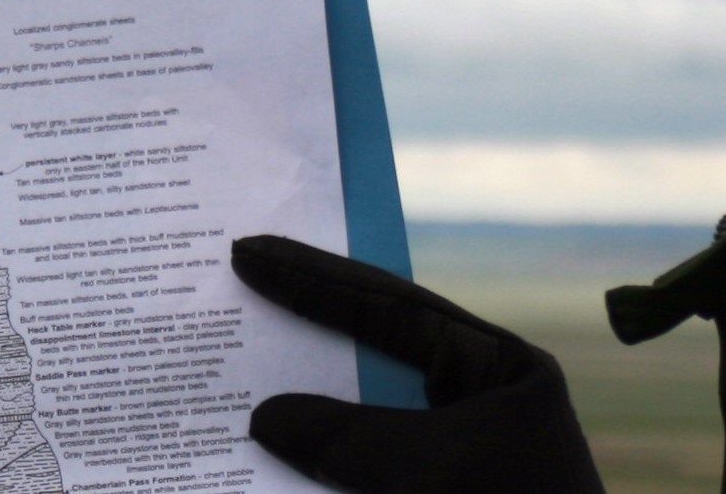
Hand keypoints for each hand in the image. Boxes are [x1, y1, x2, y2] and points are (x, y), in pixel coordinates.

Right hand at [230, 235, 605, 493]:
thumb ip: (346, 437)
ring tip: (225, 380)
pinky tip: (261, 464)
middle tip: (231, 287)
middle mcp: (475, 410)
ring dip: (299, 412)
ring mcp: (452, 466)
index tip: (250, 254)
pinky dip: (314, 471)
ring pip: (358, 424)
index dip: (318, 280)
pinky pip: (358, 479)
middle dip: (302, 330)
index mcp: (499, 374)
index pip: (396, 309)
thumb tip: (264, 417)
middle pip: (373, 355)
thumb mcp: (428, 474)